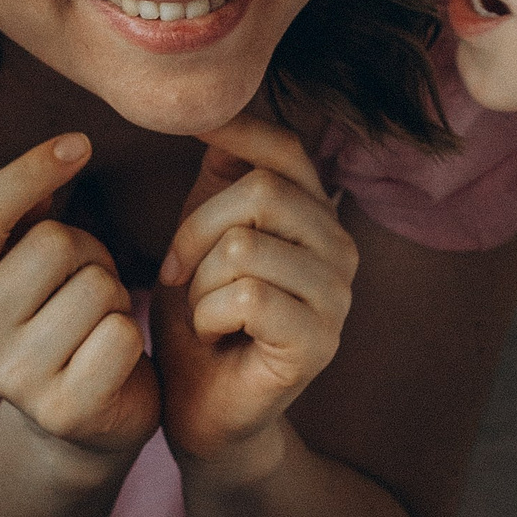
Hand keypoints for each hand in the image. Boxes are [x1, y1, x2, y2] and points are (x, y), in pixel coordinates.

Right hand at [0, 134, 159, 464]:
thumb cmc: (56, 322)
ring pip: (97, 287)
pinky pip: (123, 335)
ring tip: (96, 322)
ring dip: (113, 296)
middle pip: (55, 243)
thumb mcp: (24, 270)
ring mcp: (11, 378)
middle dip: (90, 253)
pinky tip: (112, 359)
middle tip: (86, 286)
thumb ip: (27, 215)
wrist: (77, 426)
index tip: (79, 145)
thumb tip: (67, 149)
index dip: (29, 170)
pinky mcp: (62, 410)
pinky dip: (130, 338)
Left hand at [153, 116, 358, 474]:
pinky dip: (208, 316)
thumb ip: (218, 180)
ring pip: (246, 246)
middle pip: (261, 193)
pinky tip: (215, 336)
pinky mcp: (320, 342)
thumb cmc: (199, 320)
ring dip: (199, 282)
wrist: (201, 408)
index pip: (286, 149)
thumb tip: (215, 108)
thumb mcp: (201, 237)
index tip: (188, 132)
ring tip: (201, 310)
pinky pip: (246, 297)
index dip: (237, 131)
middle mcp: (340, 249)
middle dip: (195, 231)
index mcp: (316, 216)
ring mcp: (337, 297)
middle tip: (176, 273)